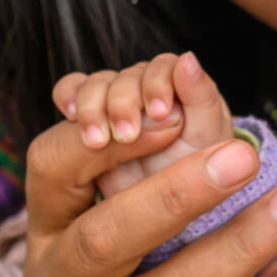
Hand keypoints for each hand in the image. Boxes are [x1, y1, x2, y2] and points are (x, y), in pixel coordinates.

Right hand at [23, 94, 276, 276]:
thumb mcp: (111, 246)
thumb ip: (138, 174)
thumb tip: (190, 74)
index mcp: (47, 239)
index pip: (48, 172)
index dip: (100, 140)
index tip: (169, 113)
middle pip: (109, 238)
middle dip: (180, 192)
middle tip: (249, 153)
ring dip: (240, 246)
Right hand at [52, 50, 234, 198]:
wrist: (166, 217)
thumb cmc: (197, 177)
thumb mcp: (207, 141)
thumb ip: (202, 98)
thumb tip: (189, 58)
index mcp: (180, 90)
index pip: (164, 67)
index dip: (158, 82)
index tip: (160, 112)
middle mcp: (146, 93)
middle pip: (126, 76)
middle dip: (123, 102)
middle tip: (127, 135)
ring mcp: (115, 105)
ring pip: (97, 84)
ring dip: (94, 106)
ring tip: (97, 140)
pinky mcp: (89, 121)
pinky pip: (71, 92)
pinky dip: (68, 95)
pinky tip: (71, 115)